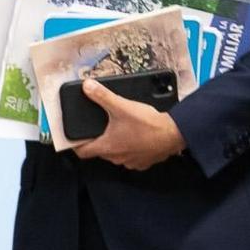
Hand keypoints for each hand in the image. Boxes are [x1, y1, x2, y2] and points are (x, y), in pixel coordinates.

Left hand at [71, 79, 185, 170]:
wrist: (174, 134)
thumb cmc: (148, 124)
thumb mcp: (122, 106)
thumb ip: (102, 96)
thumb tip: (87, 86)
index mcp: (107, 147)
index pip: (82, 152)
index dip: (75, 145)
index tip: (74, 138)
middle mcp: (117, 158)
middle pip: (99, 152)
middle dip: (98, 140)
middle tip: (99, 127)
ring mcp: (131, 162)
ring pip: (116, 154)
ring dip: (115, 144)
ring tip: (118, 129)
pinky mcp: (144, 162)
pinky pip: (131, 157)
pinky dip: (130, 148)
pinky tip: (135, 137)